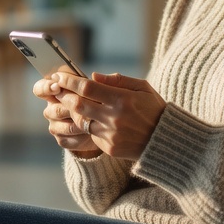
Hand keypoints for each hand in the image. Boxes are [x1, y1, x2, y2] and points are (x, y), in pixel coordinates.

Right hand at [32, 76, 100, 157]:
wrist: (106, 125)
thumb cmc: (102, 100)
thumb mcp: (104, 88)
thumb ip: (101, 80)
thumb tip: (95, 76)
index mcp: (55, 91)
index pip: (40, 88)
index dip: (45, 87)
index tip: (57, 87)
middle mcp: (52, 108)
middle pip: (51, 109)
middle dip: (69, 109)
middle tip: (85, 108)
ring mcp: (55, 125)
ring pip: (60, 126)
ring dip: (76, 123)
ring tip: (93, 121)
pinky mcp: (62, 139)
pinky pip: (67, 139)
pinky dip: (80, 137)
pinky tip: (91, 133)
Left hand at [50, 72, 166, 160]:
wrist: (165, 141)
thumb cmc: (154, 109)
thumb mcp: (143, 88)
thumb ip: (118, 81)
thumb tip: (94, 76)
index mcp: (122, 99)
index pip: (87, 87)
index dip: (70, 81)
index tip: (59, 76)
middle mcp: (114, 118)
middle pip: (78, 105)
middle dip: (64, 96)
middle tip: (57, 90)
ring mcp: (111, 135)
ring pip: (82, 121)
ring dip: (74, 112)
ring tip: (70, 104)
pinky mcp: (110, 148)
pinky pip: (91, 135)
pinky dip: (89, 126)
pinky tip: (92, 121)